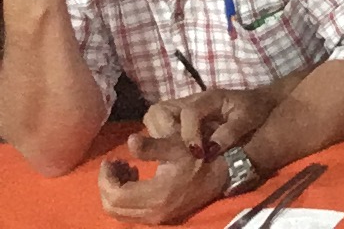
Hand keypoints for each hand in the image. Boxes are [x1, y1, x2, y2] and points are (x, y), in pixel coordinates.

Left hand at [98, 132, 228, 224]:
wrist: (221, 174)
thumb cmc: (198, 156)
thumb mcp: (176, 146)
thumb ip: (152, 146)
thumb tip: (130, 141)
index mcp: (156, 194)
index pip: (116, 194)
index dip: (106, 178)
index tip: (110, 159)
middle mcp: (153, 212)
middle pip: (113, 207)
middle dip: (107, 185)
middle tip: (113, 164)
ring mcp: (157, 217)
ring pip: (119, 212)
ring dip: (115, 191)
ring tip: (124, 168)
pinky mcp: (160, 217)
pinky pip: (130, 212)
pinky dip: (125, 197)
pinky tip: (135, 177)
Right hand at [144, 87, 278, 159]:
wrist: (258, 102)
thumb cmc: (254, 109)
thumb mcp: (249, 118)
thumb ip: (231, 131)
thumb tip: (210, 150)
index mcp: (210, 98)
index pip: (190, 112)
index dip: (189, 134)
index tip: (198, 154)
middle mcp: (191, 101)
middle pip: (159, 111)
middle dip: (163, 133)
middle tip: (175, 153)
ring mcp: (182, 108)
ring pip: (155, 116)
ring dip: (159, 135)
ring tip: (171, 153)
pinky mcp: (179, 118)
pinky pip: (160, 125)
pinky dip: (161, 138)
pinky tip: (173, 153)